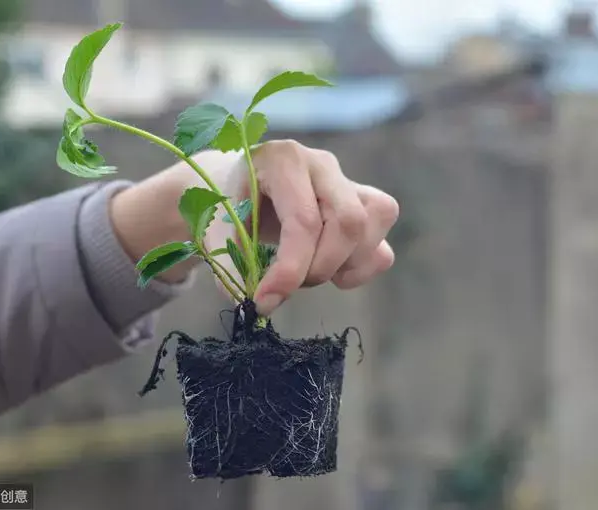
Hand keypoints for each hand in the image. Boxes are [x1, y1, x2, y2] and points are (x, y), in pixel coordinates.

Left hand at [110, 140, 398, 315]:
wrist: (242, 185)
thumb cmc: (228, 203)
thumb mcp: (215, 226)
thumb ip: (228, 262)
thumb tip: (246, 303)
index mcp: (284, 160)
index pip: (303, 221)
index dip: (289, 270)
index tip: (264, 302)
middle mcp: (323, 165)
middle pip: (349, 222)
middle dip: (320, 267)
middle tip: (289, 285)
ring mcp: (350, 183)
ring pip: (374, 226)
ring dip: (344, 266)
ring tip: (308, 273)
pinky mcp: (365, 206)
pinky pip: (383, 244)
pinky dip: (361, 268)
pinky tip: (333, 271)